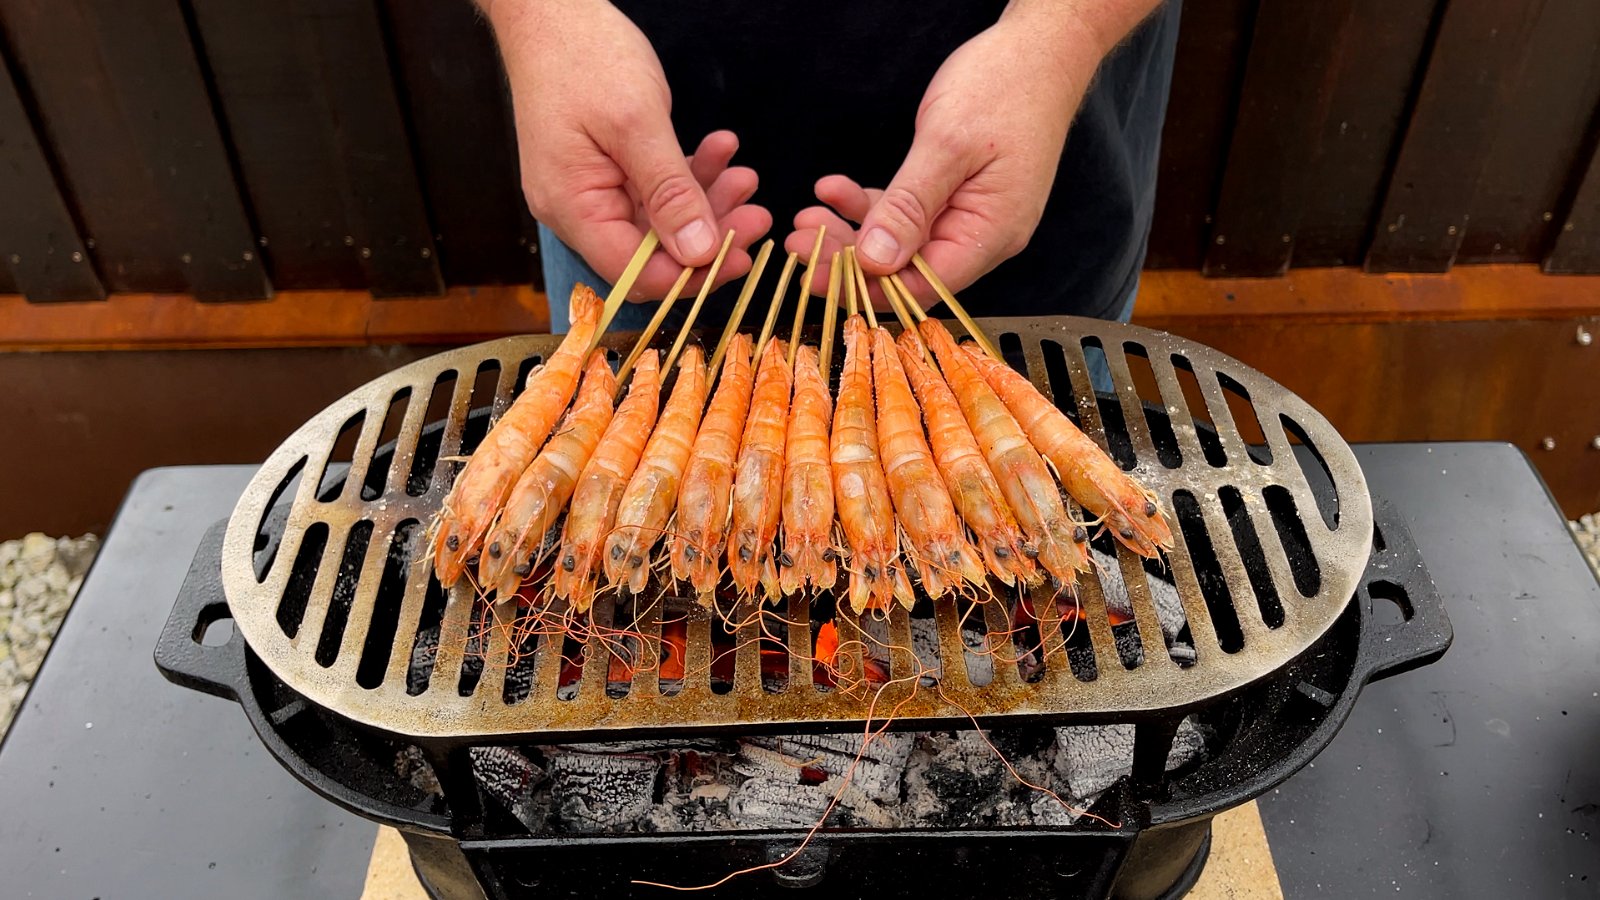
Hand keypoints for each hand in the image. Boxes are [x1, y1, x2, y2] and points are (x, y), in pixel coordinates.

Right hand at [487, 0, 770, 298]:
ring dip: (708, 202)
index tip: (743, 256)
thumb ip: (670, 192)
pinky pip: (657, 190)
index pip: (634, 273)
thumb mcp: (636, 124)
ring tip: (746, 176)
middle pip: (653, 252)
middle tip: (759, 215)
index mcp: (572, 207)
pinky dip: (692, 175)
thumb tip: (699, 254)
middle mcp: (577, 209)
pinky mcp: (609, 171)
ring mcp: (593, 190)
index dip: (690, 275)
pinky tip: (721, 150)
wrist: (552, 10)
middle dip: (710, 236)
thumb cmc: (583, 56)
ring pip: (662, 221)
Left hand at [786, 3, 1126, 304]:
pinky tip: (833, 188)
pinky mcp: (957, 196)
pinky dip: (869, 205)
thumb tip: (876, 261)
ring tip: (806, 215)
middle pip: (906, 270)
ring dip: (851, 231)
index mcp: (989, 234)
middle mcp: (982, 235)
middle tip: (797, 244)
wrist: (1041, 49)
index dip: (865, 288)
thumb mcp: (947, 145)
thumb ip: (909, 205)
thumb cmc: (1004, 85)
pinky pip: (907, 213)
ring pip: (901, 242)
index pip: (921, 286)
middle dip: (847, 261)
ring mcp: (970, 216)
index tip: (813, 276)